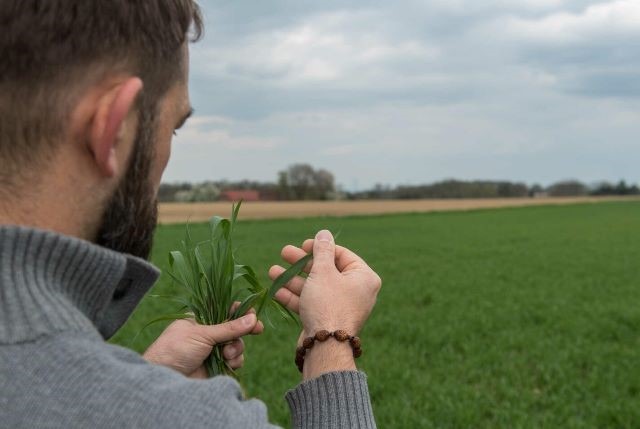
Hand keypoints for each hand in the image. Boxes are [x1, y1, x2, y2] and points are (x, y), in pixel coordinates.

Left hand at [143, 309, 263, 378]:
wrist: (164, 378)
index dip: (241, 312)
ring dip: (236, 349)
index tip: (254, 314)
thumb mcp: (203, 334)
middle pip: (235, 329)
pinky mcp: (216, 366)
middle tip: (258, 330)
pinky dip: (234, 362)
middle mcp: (208, 334)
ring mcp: (212, 350)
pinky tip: (227, 363)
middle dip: (243, 331)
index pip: (225, 311)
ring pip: (236, 345)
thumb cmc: (176, 349)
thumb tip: (253, 318)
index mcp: (201, 319)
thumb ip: (229, 327)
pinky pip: (234, 361)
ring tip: (227, 354)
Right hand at [269, 230, 380, 378]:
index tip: (303, 245)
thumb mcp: (323, 272)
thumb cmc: (328, 304)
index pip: (341, 255)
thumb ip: (322, 251)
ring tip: (272, 271)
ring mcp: (341, 306)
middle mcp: (356, 291)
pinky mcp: (327, 319)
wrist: (325, 347)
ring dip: (292, 279)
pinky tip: (275, 290)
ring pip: (315, 287)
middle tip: (284, 253)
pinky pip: (312, 303)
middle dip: (301, 263)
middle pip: (326, 270)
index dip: (320, 248)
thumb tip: (324, 233)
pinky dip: (295, 296)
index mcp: (363, 277)